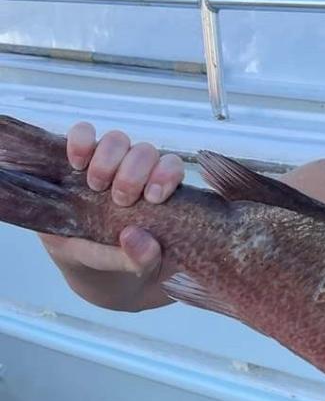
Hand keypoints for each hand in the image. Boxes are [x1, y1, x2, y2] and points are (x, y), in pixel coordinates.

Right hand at [38, 121, 184, 279]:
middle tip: (121, 200)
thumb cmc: (121, 260)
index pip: (172, 166)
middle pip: (145, 150)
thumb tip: (136, 238)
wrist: (87, 267)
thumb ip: (140, 259)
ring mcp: (107, 165)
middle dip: (133, 173)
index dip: (166, 174)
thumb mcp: (133, 267)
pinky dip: (81, 142)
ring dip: (108, 160)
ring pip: (117, 139)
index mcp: (160, 193)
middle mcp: (137, 174)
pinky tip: (76, 164)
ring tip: (95, 186)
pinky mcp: (76, 161)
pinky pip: (82, 133)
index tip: (154, 198)